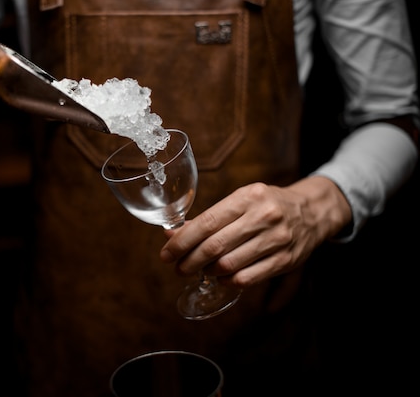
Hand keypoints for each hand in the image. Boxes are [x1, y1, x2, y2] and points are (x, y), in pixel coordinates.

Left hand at [159, 176, 351, 287]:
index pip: (206, 222)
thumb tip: (171, 233)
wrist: (313, 211)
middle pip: (215, 246)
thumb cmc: (266, 205)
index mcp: (248, 197)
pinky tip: (221, 277)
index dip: (182, 241)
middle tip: (178, 268)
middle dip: (190, 261)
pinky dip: (228, 281)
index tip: (166, 253)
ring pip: (229, 265)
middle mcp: (263, 217)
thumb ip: (207, 218)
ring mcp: (276, 240)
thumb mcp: (240, 201)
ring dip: (208, 272)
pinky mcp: (285, 260)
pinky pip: (247, 278)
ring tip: (200, 270)